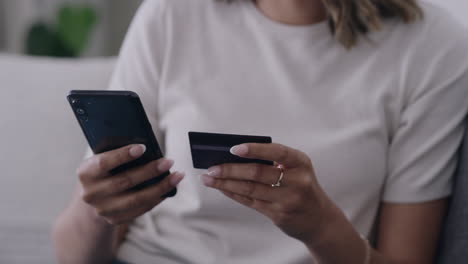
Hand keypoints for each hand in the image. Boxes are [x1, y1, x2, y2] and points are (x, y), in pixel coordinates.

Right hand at [77, 144, 183, 224]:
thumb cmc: (106, 169)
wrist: (95, 195)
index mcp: (85, 173)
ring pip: (136, 199)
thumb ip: (118, 152)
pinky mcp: (115, 219)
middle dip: (149, 171)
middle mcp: (91, 193)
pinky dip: (157, 198)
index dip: (122, 155)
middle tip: (168, 161)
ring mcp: (103, 209)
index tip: (143, 147)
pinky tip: (169, 188)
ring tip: (177, 175)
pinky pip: (140, 209)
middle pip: (124, 181)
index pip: (103, 163)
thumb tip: (147, 147)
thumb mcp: (104, 158)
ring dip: (160, 187)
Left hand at [200, 143, 336, 244]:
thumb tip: (235, 156)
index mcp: (301, 163)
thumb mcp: (297, 169)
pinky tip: (221, 188)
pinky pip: (250, 202)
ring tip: (209, 178)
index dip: (255, 149)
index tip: (233, 148)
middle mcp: (297, 181)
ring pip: (250, 189)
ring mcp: (287, 200)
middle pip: (257, 173)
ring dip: (225, 183)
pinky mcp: (278, 214)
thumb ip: (274, 161)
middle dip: (230, 169)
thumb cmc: (302, 187)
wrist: (319, 219)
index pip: (277, 152)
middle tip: (212, 167)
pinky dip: (233, 193)